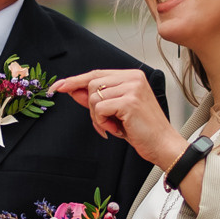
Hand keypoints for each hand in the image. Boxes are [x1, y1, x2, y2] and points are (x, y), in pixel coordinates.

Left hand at [51, 69, 183, 170]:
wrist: (162, 145)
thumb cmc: (142, 130)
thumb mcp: (115, 112)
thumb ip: (95, 99)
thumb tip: (72, 90)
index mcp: (131, 76)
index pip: (96, 74)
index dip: (75, 81)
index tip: (57, 86)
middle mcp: (133, 77)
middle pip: (92, 84)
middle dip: (90, 107)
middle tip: (103, 122)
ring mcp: (132, 88)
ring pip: (94, 97)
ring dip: (98, 117)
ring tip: (114, 126)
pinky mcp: (129, 101)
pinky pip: (99, 109)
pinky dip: (102, 122)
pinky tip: (117, 128)